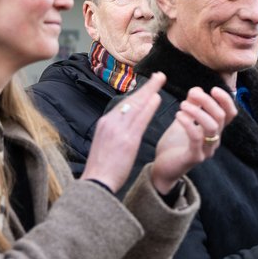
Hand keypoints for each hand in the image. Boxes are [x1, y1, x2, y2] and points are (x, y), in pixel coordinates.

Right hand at [81, 72, 167, 191]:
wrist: (96, 183)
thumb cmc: (102, 168)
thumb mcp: (105, 145)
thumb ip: (115, 133)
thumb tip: (124, 127)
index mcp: (105, 123)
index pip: (124, 105)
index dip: (138, 94)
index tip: (148, 86)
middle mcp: (110, 123)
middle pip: (130, 100)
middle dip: (145, 87)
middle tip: (159, 75)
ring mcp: (118, 130)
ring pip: (135, 106)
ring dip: (149, 91)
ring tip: (160, 80)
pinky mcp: (126, 140)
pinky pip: (139, 120)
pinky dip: (148, 108)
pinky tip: (157, 98)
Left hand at [149, 85, 237, 193]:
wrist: (163, 168)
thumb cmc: (174, 145)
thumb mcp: (183, 121)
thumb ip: (191, 106)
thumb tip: (197, 89)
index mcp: (214, 131)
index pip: (229, 114)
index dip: (226, 100)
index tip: (213, 89)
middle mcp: (214, 140)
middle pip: (221, 117)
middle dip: (208, 101)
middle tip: (192, 93)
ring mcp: (206, 150)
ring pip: (212, 126)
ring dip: (198, 111)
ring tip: (182, 105)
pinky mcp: (195, 157)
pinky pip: (196, 138)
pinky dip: (188, 123)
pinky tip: (178, 115)